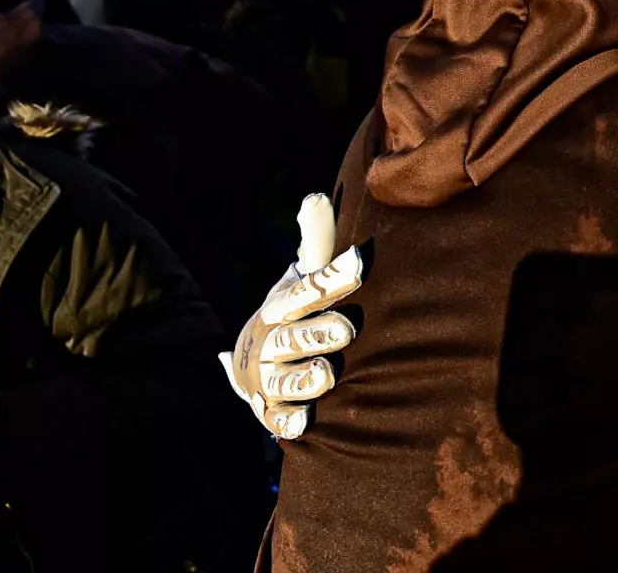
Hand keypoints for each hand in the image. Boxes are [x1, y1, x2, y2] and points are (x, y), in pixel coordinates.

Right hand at [219, 195, 363, 439]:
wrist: (257, 359)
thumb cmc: (297, 310)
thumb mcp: (304, 277)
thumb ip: (317, 242)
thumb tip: (316, 196)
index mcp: (285, 304)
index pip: (309, 288)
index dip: (333, 276)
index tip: (360, 262)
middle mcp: (274, 339)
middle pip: (295, 335)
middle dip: (319, 332)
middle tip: (347, 330)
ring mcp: (271, 376)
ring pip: (286, 378)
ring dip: (305, 377)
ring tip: (328, 374)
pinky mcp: (272, 409)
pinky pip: (279, 417)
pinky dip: (289, 419)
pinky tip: (305, 421)